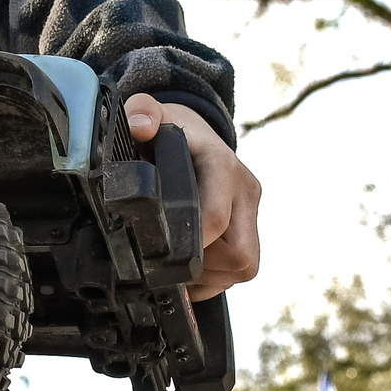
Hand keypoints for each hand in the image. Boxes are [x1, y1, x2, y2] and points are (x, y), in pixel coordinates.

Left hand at [125, 94, 260, 299]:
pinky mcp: (250, 230)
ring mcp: (251, 213)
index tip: (159, 256)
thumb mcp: (153, 114)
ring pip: (244, 266)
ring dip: (209, 275)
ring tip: (177, 267)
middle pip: (241, 253)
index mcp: (222, 166)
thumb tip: (139, 125)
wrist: (195, 133)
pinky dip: (214, 278)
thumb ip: (143, 112)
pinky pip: (240, 270)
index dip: (190, 244)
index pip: (215, 218)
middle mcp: (244, 191)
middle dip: (204, 267)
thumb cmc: (172, 130)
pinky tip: (189, 270)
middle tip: (170, 265)